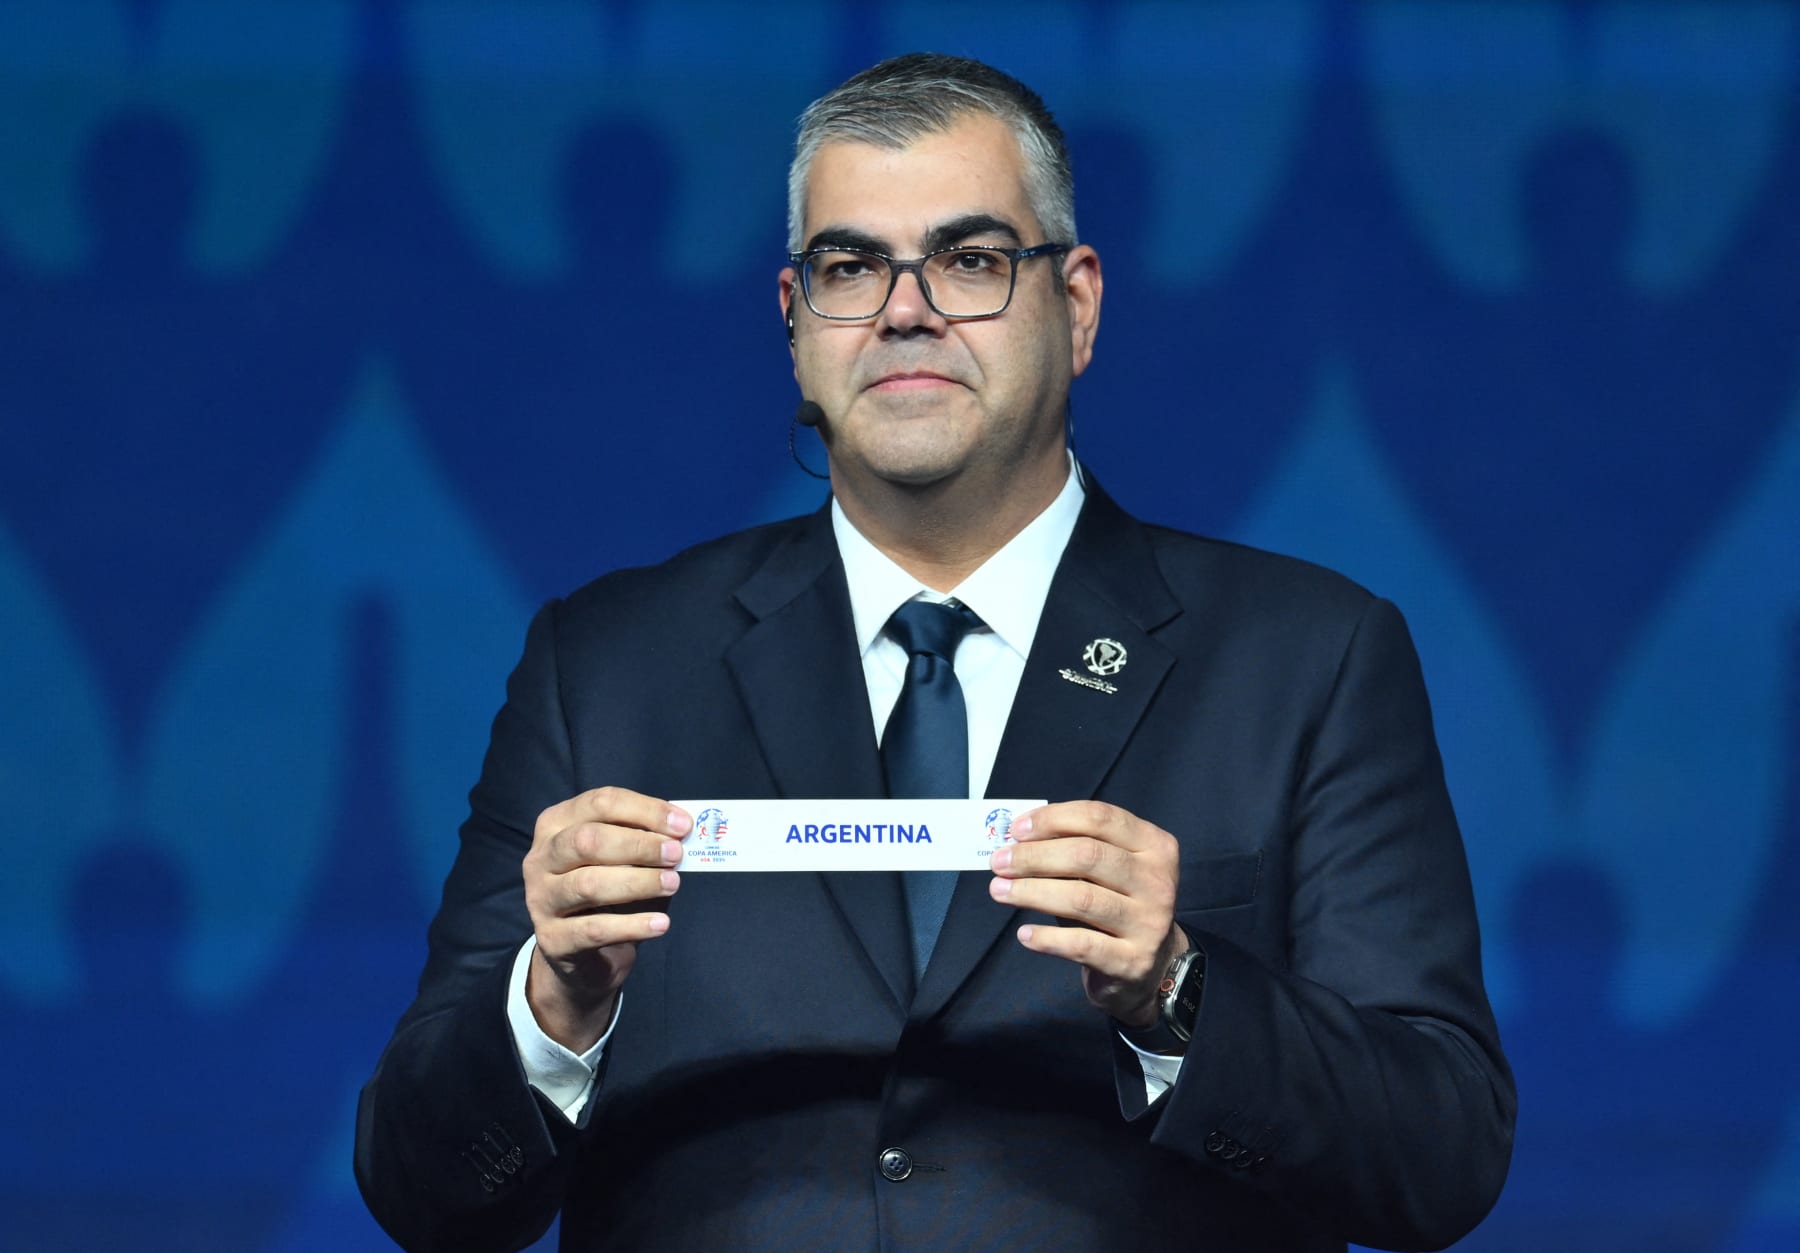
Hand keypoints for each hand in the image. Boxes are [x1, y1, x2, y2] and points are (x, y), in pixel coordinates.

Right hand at [522, 787, 690, 1049]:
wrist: (582, 954)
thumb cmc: (608, 892)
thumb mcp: (623, 858)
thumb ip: (645, 841)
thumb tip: (682, 831)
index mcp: (556, 824)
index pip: (599, 803)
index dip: (644, 810)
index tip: (683, 825)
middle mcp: (540, 858)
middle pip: (588, 840)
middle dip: (639, 845)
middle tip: (677, 855)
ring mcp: (540, 899)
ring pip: (589, 885)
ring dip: (638, 882)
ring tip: (674, 884)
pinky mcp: (552, 939)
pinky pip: (594, 929)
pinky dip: (633, 926)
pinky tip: (661, 923)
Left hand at [987, 801, 1186, 1027]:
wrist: (1150, 967)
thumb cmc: (1116, 904)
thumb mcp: (1106, 871)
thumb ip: (1072, 848)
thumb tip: (1017, 839)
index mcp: (1154, 846)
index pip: (1100, 818)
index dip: (1053, 819)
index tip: (1015, 830)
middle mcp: (1157, 881)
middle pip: (1088, 855)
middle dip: (1034, 856)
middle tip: (999, 862)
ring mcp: (1149, 923)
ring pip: (1082, 898)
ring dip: (1032, 892)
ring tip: (999, 891)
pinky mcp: (1133, 961)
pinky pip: (1082, 944)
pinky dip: (1047, 938)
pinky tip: (1024, 934)